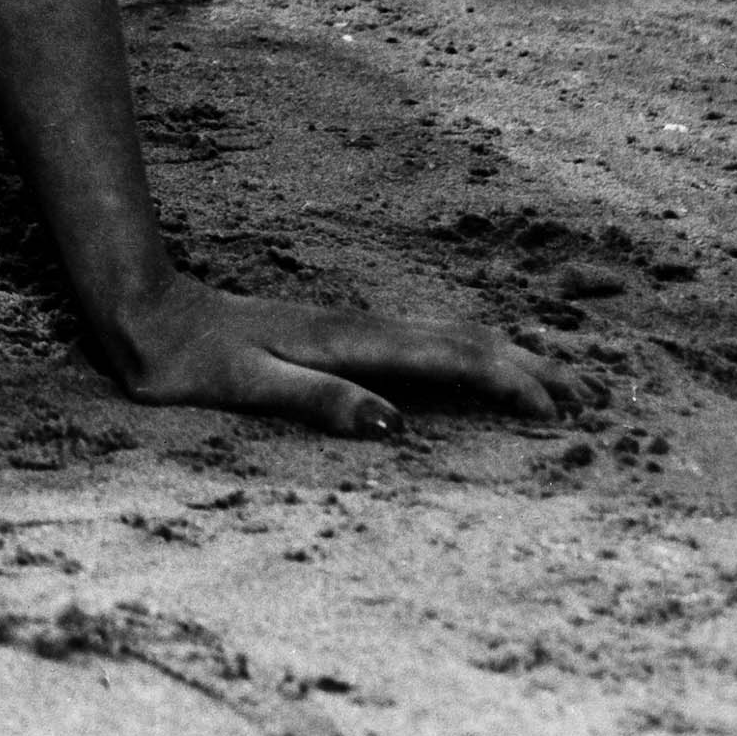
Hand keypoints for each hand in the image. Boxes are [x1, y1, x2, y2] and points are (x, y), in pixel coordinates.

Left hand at [97, 269, 601, 434]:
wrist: (141, 311)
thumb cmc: (185, 360)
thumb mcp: (244, 386)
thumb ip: (317, 401)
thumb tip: (394, 423)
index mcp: (349, 340)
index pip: (448, 358)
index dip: (508, 382)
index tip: (559, 412)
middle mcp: (359, 325)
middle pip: (463, 341)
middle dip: (530, 367)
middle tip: (594, 397)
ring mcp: (350, 325)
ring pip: (446, 336)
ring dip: (507, 356)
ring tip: (560, 377)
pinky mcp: (336, 333)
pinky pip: (420, 341)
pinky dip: (467, 352)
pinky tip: (477, 363)